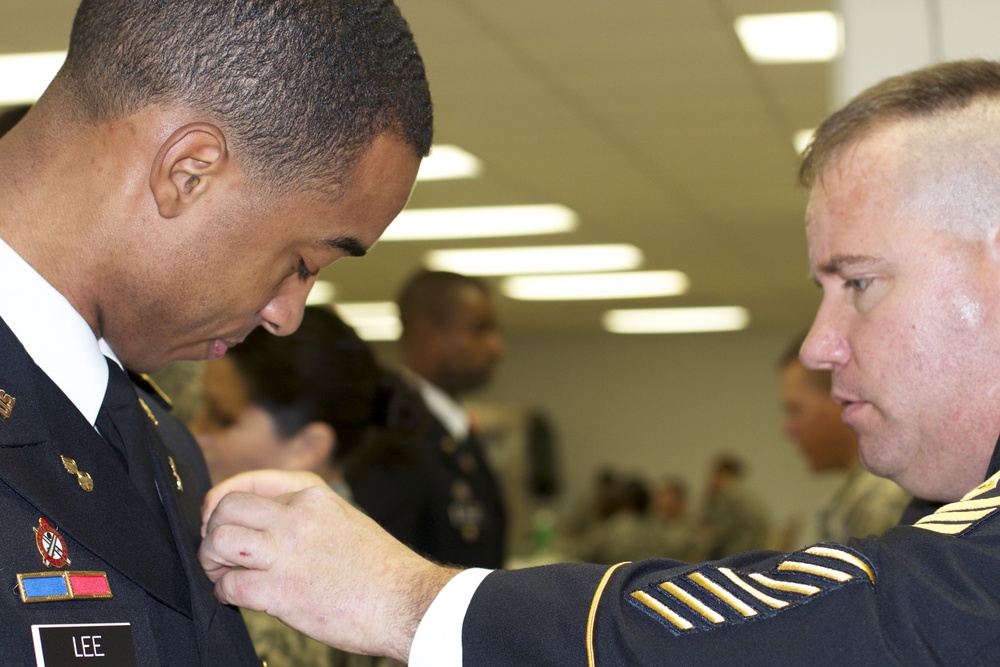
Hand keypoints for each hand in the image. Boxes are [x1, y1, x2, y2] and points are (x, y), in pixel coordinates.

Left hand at [199, 470, 458, 660]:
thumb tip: (267, 526)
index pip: (251, 483)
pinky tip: (238, 598)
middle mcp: (297, 516)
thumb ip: (307, 515)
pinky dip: (225, 594)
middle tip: (219, 553)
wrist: (405, 600)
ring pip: (219, 541)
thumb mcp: (345, 519)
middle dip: (212, 531)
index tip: (214, 514)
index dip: (222, 498)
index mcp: (314, 495)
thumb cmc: (381, 569)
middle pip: (226, 509)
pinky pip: (229, 586)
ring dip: (212, 560)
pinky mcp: (281, 591)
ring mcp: (287, 552)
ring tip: (223, 574)